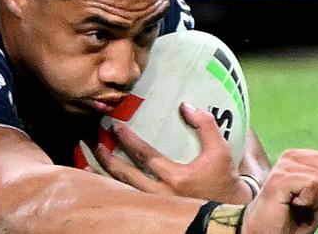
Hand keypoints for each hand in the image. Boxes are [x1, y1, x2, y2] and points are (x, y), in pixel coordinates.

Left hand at [94, 102, 252, 203]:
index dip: (128, 140)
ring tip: (90, 161)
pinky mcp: (154, 210)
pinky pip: (127, 199)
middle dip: (108, 159)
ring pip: (124, 191)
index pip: (146, 156)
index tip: (116, 127)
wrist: (227, 211)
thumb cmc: (223, 178)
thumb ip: (206, 125)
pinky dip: (112, 191)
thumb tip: (185, 105)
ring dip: (105, 175)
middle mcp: (163, 195)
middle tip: (96, 143)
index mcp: (178, 178)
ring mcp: (157, 205)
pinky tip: (99, 180)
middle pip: (128, 176)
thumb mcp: (221, 150)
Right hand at [242, 141, 317, 233]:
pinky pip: (311, 184)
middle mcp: (290, 157)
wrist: (271, 233)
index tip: (311, 196)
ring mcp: (283, 167)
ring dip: (315, 199)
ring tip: (296, 204)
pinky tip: (292, 204)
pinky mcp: (279, 180)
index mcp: (299, 156)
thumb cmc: (293, 216)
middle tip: (304, 202)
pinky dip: (308, 201)